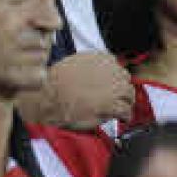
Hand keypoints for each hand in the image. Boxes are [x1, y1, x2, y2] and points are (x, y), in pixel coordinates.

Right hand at [18, 53, 134, 129]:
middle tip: (117, 99)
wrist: (48, 97)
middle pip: (125, 80)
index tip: (111, 87)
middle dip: (121, 90)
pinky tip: (123, 119)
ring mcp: (113, 87)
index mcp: (103, 58)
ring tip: (122, 110)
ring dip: (126, 102)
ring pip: (128, 94)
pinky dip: (126, 115)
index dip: (115, 80)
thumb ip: (91, 67)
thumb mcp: (75, 63)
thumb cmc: (56, 82)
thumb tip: (97, 75)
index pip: (117, 68)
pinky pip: (125, 110)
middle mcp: (112, 70)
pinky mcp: (111, 104)